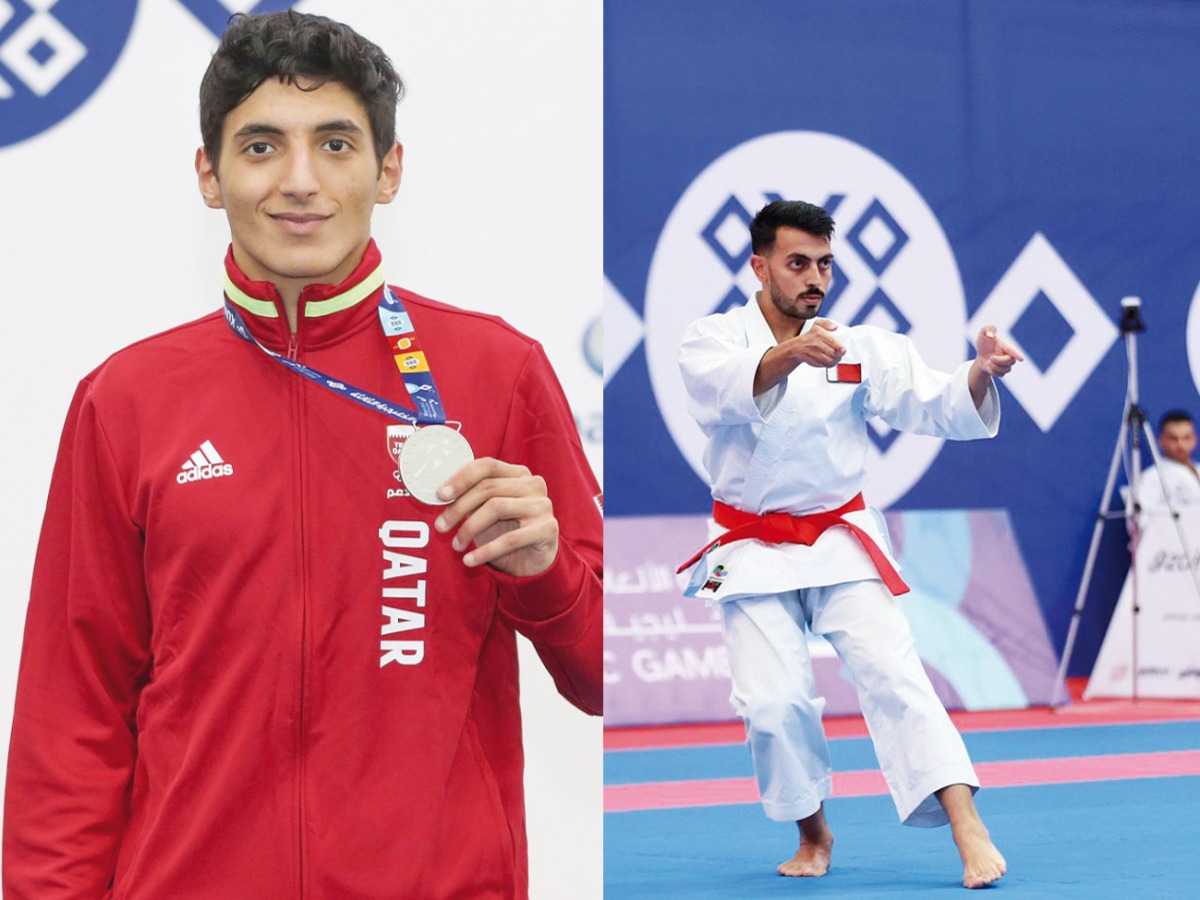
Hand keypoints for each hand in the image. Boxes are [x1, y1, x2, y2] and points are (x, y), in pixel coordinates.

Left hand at [433, 458, 558, 577]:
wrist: (533, 561)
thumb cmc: (507, 532)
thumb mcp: (486, 512)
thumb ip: (471, 498)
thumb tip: (441, 494)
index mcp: (518, 474)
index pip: (487, 466)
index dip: (461, 478)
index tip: (440, 494)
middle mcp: (533, 485)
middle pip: (488, 488)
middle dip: (459, 508)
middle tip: (441, 526)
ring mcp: (543, 505)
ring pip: (496, 508)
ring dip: (470, 528)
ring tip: (456, 545)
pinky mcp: (548, 529)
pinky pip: (510, 539)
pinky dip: (485, 551)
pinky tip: (470, 560)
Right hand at [780, 319, 844, 367]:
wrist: (795, 348)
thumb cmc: (808, 337)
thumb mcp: (816, 325)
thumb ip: (826, 323)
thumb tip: (835, 327)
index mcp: (819, 334)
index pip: (834, 343)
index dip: (841, 348)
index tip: (843, 350)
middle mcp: (816, 344)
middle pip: (834, 353)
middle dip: (839, 355)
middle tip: (840, 354)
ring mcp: (814, 353)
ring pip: (830, 360)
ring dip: (835, 361)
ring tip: (836, 358)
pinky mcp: (813, 361)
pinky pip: (825, 365)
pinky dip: (829, 365)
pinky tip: (829, 361)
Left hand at [972, 326, 1023, 376]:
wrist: (980, 354)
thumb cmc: (984, 342)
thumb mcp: (983, 333)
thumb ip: (987, 329)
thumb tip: (991, 335)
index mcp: (1005, 346)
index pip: (1012, 351)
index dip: (1017, 354)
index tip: (1021, 359)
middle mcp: (1008, 355)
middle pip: (1011, 361)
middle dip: (1000, 361)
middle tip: (991, 358)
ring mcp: (1006, 364)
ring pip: (1006, 370)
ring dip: (994, 367)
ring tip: (989, 362)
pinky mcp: (1002, 371)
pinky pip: (1000, 375)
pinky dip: (992, 372)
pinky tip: (989, 366)